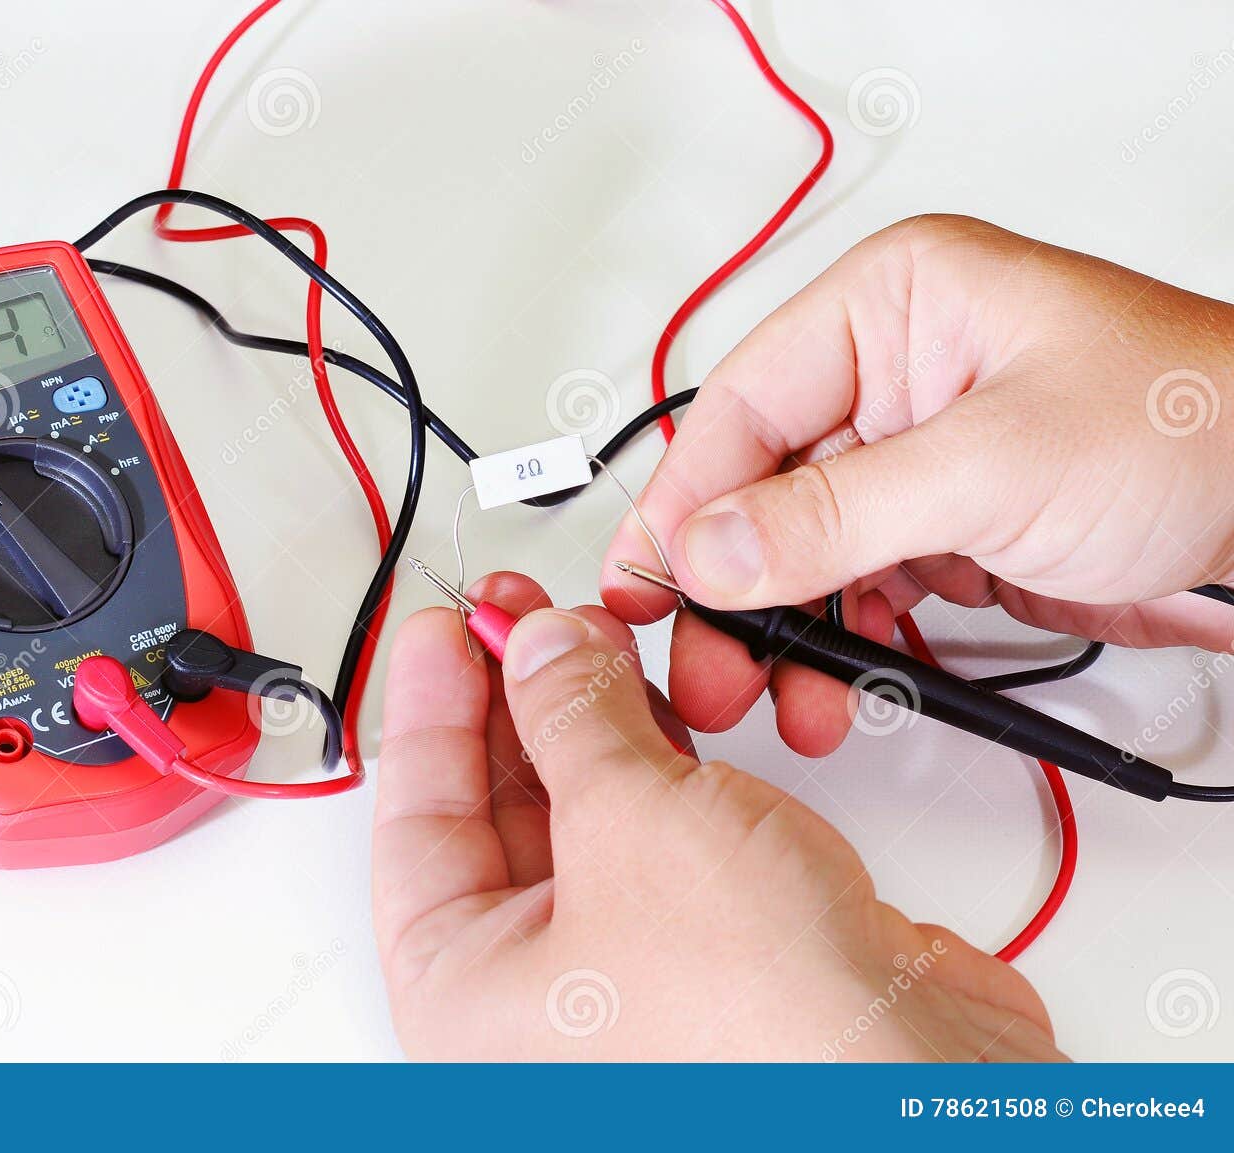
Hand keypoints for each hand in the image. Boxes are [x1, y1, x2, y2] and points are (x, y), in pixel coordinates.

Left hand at [372, 573, 1063, 1059]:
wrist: (918, 1072)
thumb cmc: (759, 1017)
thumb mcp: (628, 819)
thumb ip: (570, 715)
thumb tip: (539, 650)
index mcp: (463, 992)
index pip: (415, 820)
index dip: (430, 707)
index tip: (448, 626)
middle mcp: (533, 997)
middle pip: (495, 813)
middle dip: (517, 703)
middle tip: (525, 618)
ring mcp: (623, 975)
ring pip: (580, 819)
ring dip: (587, 723)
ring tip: (593, 639)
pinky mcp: (703, 951)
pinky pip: (650, 836)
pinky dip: (652, 766)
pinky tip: (654, 704)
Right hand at [603, 214, 1233, 755]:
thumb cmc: (1197, 427)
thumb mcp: (995, 465)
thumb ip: (838, 514)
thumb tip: (713, 550)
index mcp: (895, 306)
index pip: (744, 406)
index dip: (688, 503)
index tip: (648, 586)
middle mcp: (896, 375)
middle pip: (762, 485)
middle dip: (731, 585)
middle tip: (705, 665)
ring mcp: (921, 457)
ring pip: (804, 549)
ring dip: (783, 630)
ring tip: (771, 698)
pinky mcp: (949, 526)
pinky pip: (861, 586)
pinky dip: (843, 643)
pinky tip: (833, 688)